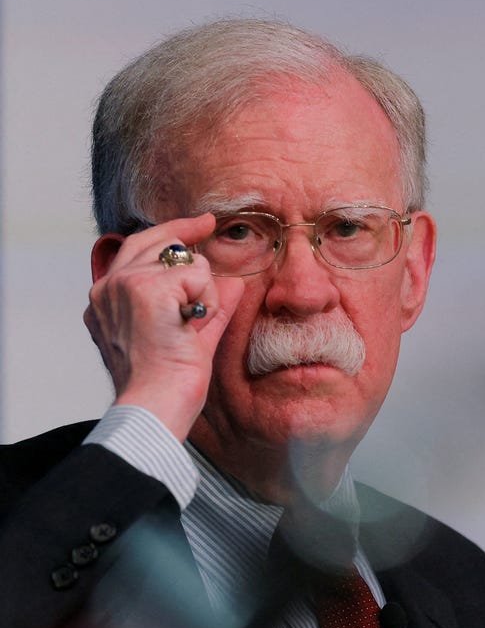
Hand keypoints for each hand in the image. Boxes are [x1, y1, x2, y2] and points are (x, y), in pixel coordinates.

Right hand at [84, 215, 244, 440]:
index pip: (136, 250)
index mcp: (106, 301)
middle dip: (186, 230)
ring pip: (184, 260)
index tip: (197, 225)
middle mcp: (109, 287)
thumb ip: (208, 309)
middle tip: (208, 223)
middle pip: (155, 239)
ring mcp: (126, 285)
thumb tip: (234, 283)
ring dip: (202, 292)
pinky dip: (207, 301)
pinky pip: (198, 275)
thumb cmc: (166, 384)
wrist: (156, 404)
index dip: (169, 234)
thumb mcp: (190, 338)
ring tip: (191, 327)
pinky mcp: (148, 289)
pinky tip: (192, 326)